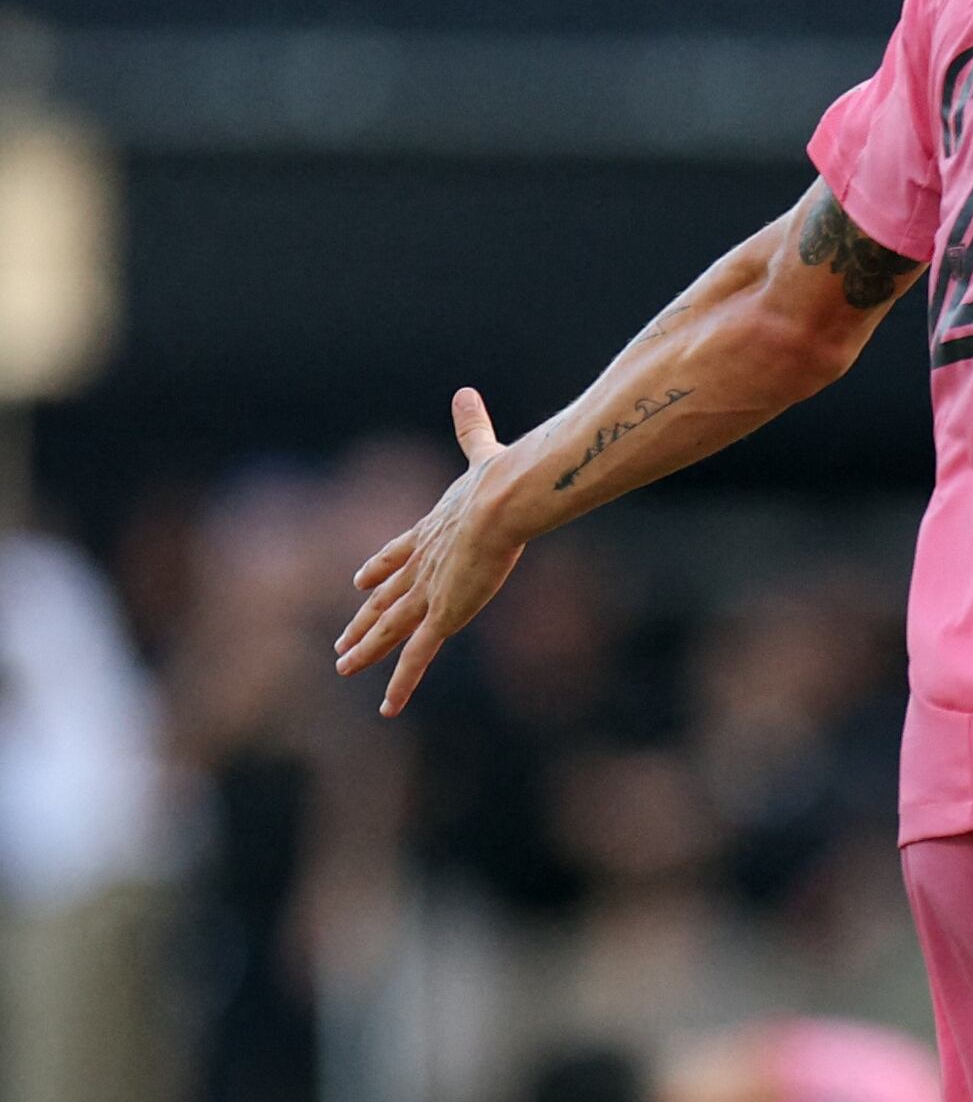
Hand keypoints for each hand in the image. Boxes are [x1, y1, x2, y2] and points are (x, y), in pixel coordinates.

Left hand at [334, 389, 530, 716]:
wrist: (501, 500)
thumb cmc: (501, 480)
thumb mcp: (486, 456)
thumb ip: (472, 429)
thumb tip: (464, 391)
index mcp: (431, 530)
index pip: (396, 555)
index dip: (376, 569)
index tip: (358, 580)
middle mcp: (422, 565)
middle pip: (384, 598)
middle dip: (363, 619)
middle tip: (342, 639)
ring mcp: (427, 593)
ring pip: (389, 629)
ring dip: (365, 651)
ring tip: (343, 668)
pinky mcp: (440, 615)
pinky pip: (416, 659)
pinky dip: (399, 684)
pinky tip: (386, 709)